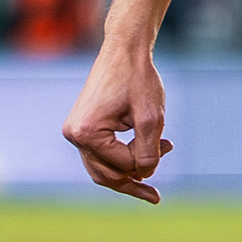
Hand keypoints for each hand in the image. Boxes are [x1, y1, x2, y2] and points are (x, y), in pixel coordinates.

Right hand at [64, 34, 172, 203]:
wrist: (124, 50)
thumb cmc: (139, 80)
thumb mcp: (151, 118)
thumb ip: (149, 152)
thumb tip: (144, 176)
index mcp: (86, 133)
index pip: (122, 165)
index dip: (147, 161)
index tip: (168, 144)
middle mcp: (74, 135)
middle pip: (106, 176)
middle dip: (135, 178)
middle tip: (157, 191)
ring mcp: (74, 132)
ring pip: (101, 170)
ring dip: (127, 172)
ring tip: (151, 176)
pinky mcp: (81, 128)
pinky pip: (99, 156)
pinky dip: (120, 160)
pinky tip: (140, 159)